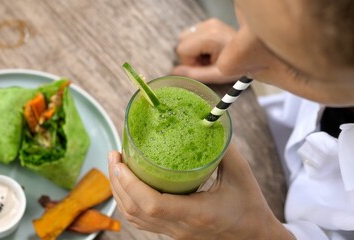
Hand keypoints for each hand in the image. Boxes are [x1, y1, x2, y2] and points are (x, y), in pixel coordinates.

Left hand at [107, 144, 293, 239]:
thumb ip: (223, 148)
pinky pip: (142, 221)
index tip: (120, 160)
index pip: (152, 204)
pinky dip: (129, 202)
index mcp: (196, 213)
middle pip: (135, 210)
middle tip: (114, 156)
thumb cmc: (250, 206)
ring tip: (117, 167)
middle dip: (117, 182)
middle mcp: (180, 226)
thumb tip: (206, 122)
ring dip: (120, 192)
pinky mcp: (173, 232)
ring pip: (135, 218)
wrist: (254, 237)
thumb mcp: (241, 174)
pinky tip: (129, 185)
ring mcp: (174, 232)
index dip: (129, 183)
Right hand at [173, 19, 239, 83]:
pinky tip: (210, 50)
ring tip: (209, 56)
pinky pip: (192, 34)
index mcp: (211, 37)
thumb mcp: (215, 75)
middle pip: (182, 42)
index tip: (204, 67)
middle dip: (190, 55)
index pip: (182, 49)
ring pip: (185, 37)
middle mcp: (209, 26)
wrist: (254, 55)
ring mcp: (210, 22)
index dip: (189, 62)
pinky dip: (197, 44)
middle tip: (206, 62)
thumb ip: (193, 74)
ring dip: (193, 50)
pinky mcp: (211, 22)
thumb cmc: (237, 67)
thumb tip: (174, 71)